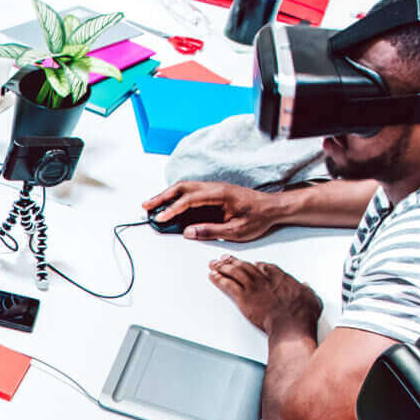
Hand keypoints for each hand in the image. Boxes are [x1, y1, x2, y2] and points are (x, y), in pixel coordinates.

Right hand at [141, 180, 287, 242]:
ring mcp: (214, 188)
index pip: (190, 199)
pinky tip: (170, 204)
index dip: (173, 209)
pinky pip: (192, 191)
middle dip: (162, 197)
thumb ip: (211, 231)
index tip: (161, 218)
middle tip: (147, 206)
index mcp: (220, 194)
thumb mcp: (236, 230)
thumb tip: (189, 232)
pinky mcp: (215, 192)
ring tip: (153, 205)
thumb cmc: (259, 217)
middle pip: (182, 187)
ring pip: (185, 187)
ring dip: (168, 195)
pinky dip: (177, 196)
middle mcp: (215, 187)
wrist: (273, 208)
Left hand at [207, 255, 323, 335]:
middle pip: (246, 266)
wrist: (291, 323)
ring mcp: (253, 287)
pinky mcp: (244, 297)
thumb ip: (307, 290)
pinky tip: (212, 276)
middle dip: (234, 261)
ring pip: (235, 272)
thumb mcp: (311, 297)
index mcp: (280, 277)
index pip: (265, 267)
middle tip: (225, 258)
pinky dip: (219, 279)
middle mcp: (265, 279)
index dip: (256, 265)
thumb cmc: (302, 313)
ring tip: (214, 264)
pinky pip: (228, 285)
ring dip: (223, 267)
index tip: (251, 263)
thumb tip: (306, 287)